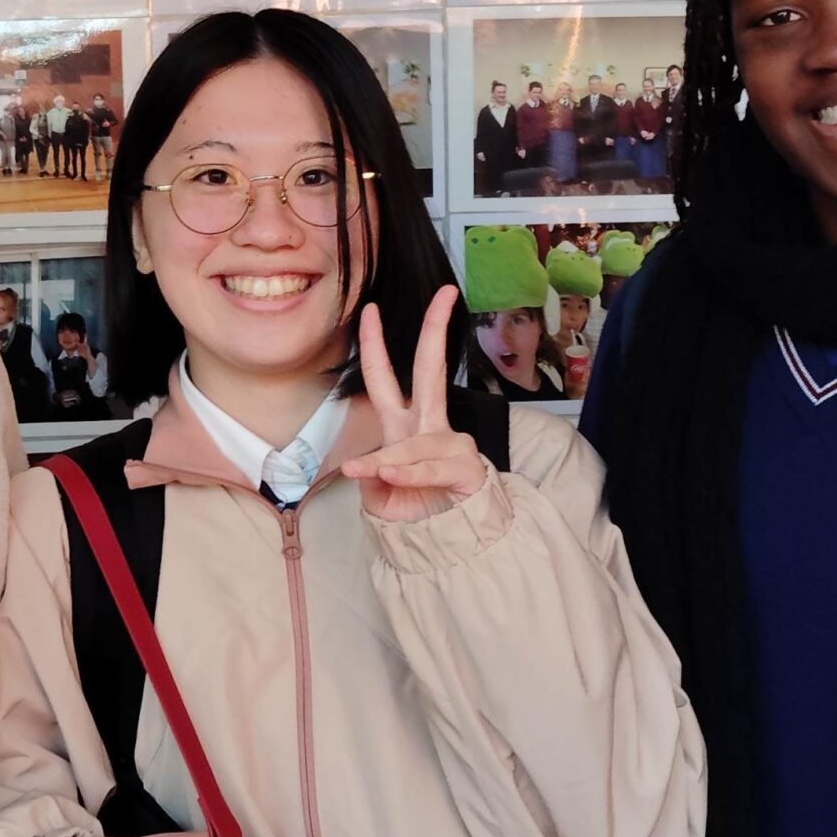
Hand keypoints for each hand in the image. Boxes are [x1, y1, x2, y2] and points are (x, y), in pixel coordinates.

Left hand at [343, 288, 489, 522]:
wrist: (446, 542)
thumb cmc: (414, 509)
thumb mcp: (378, 493)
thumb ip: (371, 477)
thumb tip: (370, 464)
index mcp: (402, 425)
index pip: (385, 378)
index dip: (375, 345)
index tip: (369, 309)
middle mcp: (427, 426)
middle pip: (432, 370)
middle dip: (437, 330)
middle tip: (444, 295)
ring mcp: (450, 443)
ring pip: (416, 439)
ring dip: (395, 460)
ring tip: (380, 474)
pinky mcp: (467, 466)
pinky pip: (430, 466)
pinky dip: (409, 474)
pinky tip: (394, 477)